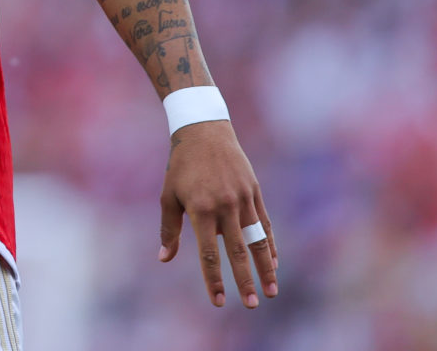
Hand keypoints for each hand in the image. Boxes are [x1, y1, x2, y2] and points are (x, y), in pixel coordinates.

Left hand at [158, 120, 278, 308]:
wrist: (203, 131)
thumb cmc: (180, 166)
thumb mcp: (168, 195)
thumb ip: (169, 229)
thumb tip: (164, 258)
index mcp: (201, 209)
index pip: (209, 253)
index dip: (214, 279)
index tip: (219, 302)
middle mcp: (225, 206)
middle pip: (238, 251)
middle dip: (245, 281)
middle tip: (251, 305)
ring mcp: (243, 199)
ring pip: (257, 240)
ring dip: (265, 268)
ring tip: (271, 292)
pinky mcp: (254, 192)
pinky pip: (265, 224)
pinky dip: (269, 244)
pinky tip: (273, 262)